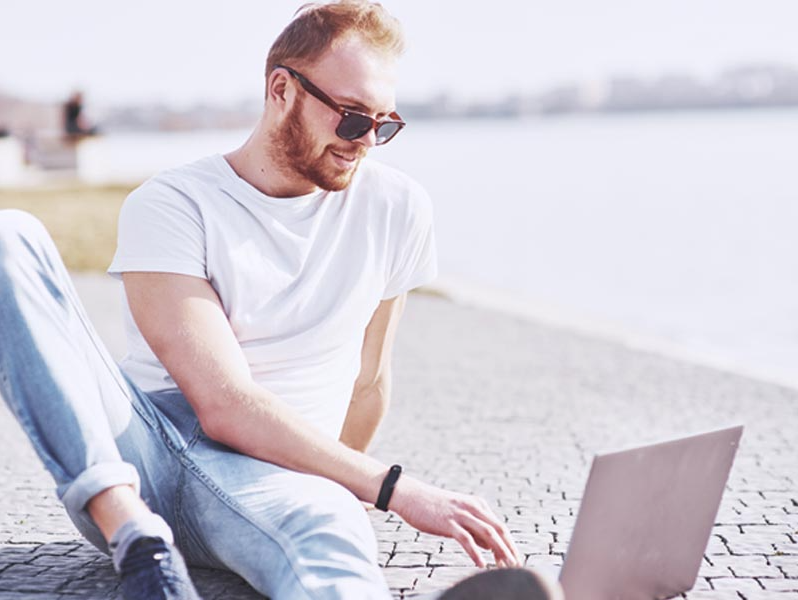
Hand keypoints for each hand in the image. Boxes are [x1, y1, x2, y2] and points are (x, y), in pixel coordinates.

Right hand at [389, 476, 521, 567]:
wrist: (410, 495)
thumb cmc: (433, 508)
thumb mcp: (458, 517)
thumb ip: (475, 529)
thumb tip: (490, 547)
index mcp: (477, 504)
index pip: (500, 526)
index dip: (510, 544)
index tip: (516, 560)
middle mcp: (472, 507)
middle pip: (498, 529)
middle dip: (510, 548)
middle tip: (518, 566)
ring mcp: (460, 514)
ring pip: (487, 533)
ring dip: (499, 551)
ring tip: (506, 567)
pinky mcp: (448, 522)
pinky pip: (466, 539)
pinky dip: (476, 552)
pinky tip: (482, 565)